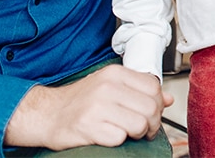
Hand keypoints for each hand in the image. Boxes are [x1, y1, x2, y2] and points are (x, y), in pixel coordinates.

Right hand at [4, 65, 173, 149]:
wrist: (46, 114)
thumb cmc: (80, 101)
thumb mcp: (110, 86)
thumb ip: (139, 90)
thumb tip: (167, 99)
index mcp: (114, 74)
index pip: (154, 87)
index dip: (158, 104)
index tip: (152, 112)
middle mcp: (107, 87)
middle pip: (151, 108)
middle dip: (151, 123)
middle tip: (143, 129)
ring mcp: (97, 107)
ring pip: (140, 124)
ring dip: (137, 134)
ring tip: (127, 132)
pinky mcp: (89, 127)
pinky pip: (119, 138)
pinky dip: (118, 141)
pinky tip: (109, 136)